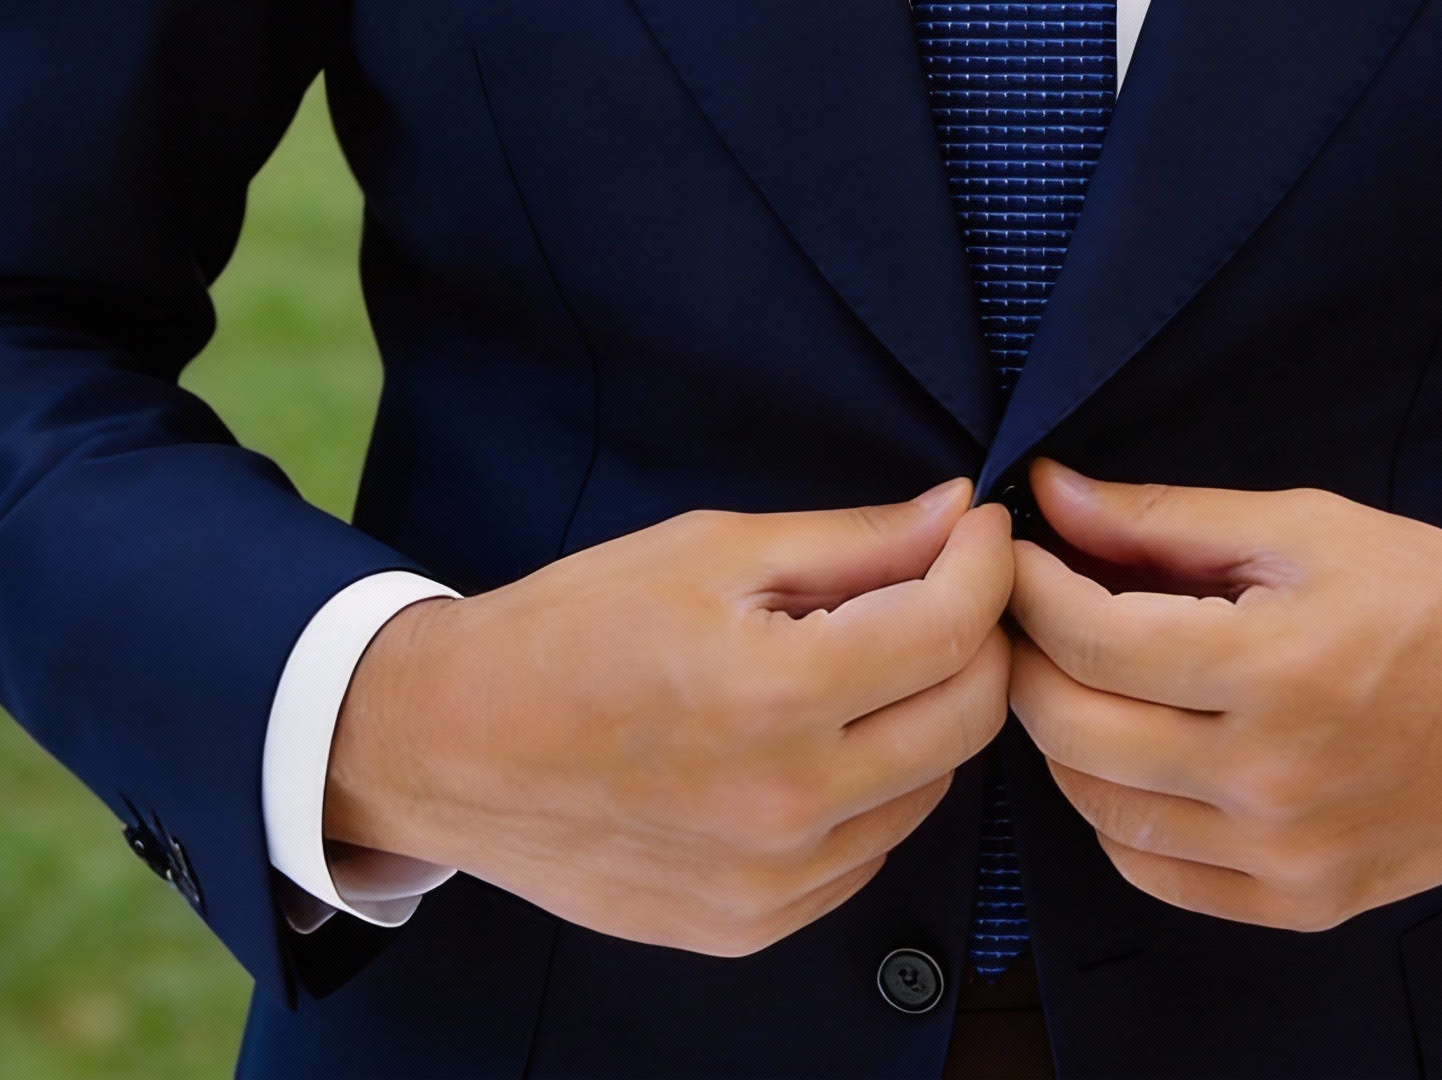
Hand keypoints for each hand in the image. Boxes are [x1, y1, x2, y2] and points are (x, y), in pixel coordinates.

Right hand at [325, 481, 1012, 953]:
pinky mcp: (754, 926)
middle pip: (968, 716)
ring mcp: (772, 881)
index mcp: (773, 695)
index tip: (981, 530)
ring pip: (931, 787)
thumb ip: (851, 540)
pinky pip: (870, 849)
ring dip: (924, 712)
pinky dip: (872, 785)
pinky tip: (817, 737)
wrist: (456, 746)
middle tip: (945, 586)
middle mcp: (785, 804)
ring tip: (863, 659)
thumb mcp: (710, 550)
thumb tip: (957, 515)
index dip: (986, 563)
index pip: (951, 629)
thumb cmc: (573, 629)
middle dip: (978, 636)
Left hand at [1007, 461, 1441, 930]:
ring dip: (1061, 734)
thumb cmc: (1432, 595)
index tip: (1013, 549)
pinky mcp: (1302, 902)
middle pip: (1073, 728)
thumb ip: (1164, 517)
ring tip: (1075, 672)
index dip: (1029, 586)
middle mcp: (1273, 777)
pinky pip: (1154, 871)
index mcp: (1275, 668)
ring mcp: (1286, 853)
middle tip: (1026, 608)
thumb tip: (1052, 492)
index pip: (1090, 638)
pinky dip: (1114, 813)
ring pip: (1097, 807)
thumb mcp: (1303, 527)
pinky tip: (1128, 752)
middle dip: (1025, 656)